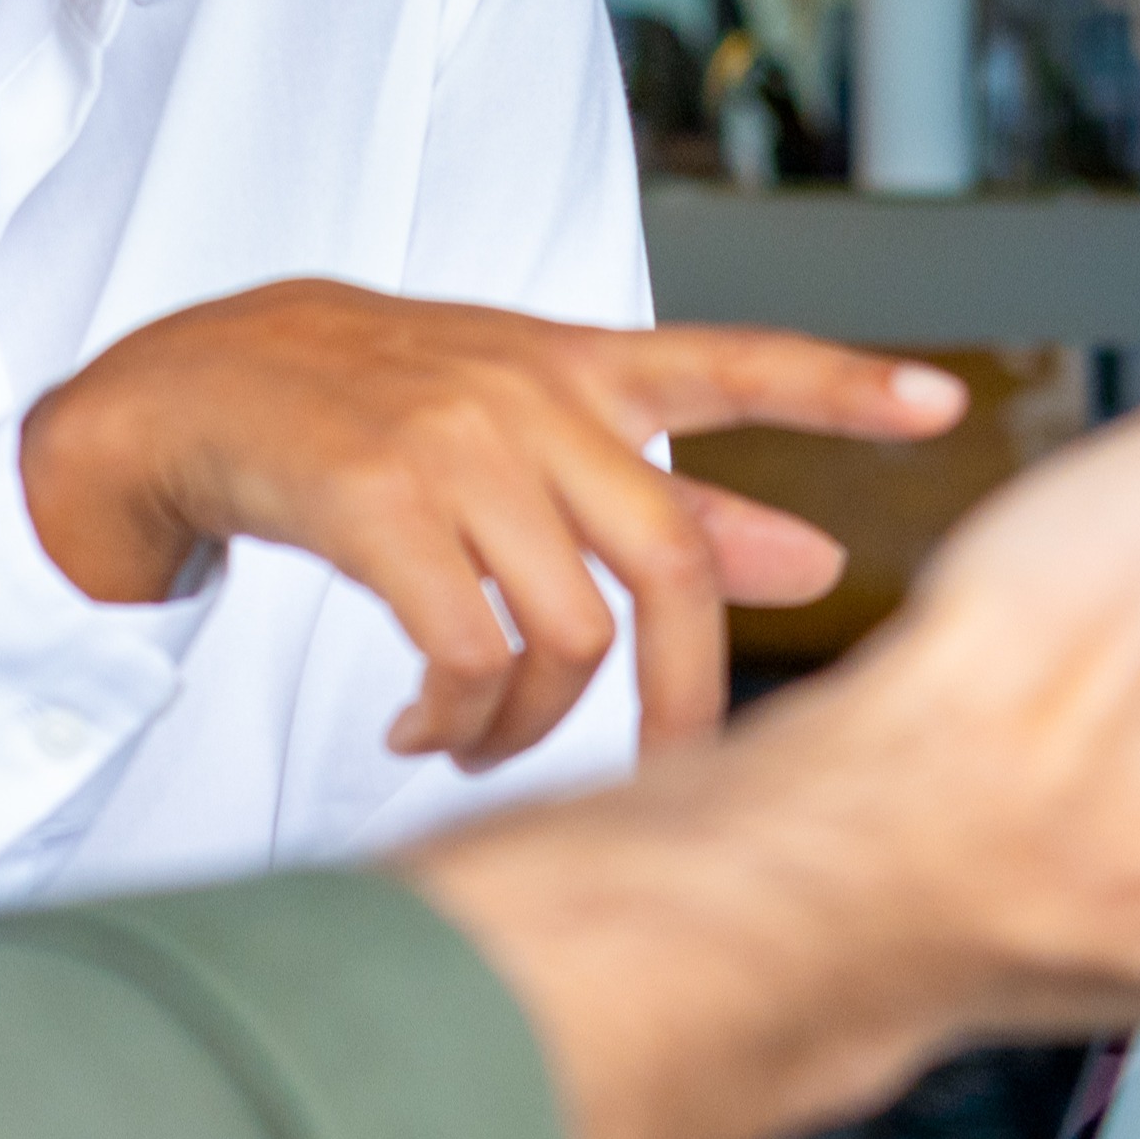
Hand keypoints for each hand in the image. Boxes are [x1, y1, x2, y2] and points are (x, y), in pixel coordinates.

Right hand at [17, 284, 967, 767]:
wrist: (196, 386)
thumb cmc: (378, 416)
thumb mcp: (526, 433)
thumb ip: (670, 499)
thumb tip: (817, 558)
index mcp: (581, 369)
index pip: (734, 361)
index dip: (841, 385)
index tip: (944, 401)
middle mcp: (533, 395)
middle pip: (670, 561)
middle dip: (685, 697)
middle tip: (670, 777)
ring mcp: (459, 443)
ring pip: (567, 631)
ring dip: (536, 726)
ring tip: (483, 743)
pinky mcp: (380, 499)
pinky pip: (466, 655)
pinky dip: (457, 723)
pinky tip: (423, 731)